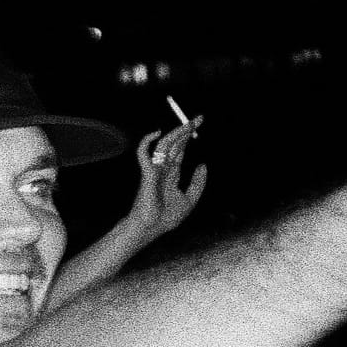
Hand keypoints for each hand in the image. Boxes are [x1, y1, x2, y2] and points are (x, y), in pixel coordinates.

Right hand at [131, 121, 207, 243]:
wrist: (152, 228)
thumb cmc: (166, 218)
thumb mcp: (189, 200)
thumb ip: (197, 183)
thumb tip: (202, 165)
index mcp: (172, 174)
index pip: (180, 151)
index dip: (188, 138)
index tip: (197, 126)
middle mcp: (163, 169)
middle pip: (175, 144)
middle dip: (186, 130)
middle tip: (199, 118)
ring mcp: (155, 170)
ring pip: (165, 145)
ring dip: (176, 133)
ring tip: (189, 123)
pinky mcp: (147, 173)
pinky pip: (144, 154)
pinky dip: (147, 142)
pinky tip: (157, 133)